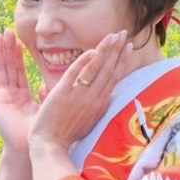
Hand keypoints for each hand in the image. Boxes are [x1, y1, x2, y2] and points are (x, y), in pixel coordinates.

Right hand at [0, 30, 38, 157]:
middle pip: (7, 65)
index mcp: (21, 95)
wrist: (30, 147)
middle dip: (7, 47)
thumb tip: (45, 84)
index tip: (18, 39)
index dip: (18, 54)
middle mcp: (9, 94)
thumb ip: (44, 95)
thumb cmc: (40, 132)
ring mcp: (0, 96)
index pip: (19, 69)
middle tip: (7, 29)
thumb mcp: (45, 109)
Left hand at [28, 30, 135, 152]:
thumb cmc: (67, 135)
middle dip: (117, 50)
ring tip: (113, 35)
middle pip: (109, 69)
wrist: (51, 147)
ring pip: (96, 69)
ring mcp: (78, 96)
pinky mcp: (62, 95)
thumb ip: (97, 105)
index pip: (114, 77)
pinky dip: (83, 63)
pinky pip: (75, 75)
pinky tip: (92, 51)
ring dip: (106, 51)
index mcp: (99, 103)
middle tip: (124, 32)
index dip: (122, 60)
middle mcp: (93, 98)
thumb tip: (107, 94)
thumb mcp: (89, 119)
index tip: (128, 46)